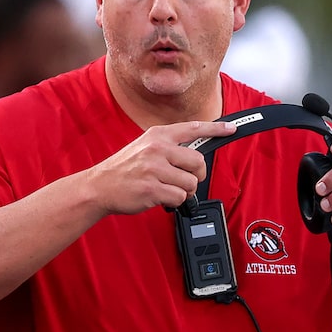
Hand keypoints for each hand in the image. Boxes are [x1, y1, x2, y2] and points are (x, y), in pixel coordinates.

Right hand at [90, 119, 236, 215]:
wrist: (99, 186)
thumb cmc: (124, 170)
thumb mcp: (144, 147)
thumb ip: (168, 148)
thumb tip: (194, 159)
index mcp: (158, 135)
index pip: (193, 128)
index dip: (216, 129)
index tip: (231, 130)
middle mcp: (157, 148)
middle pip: (198, 162)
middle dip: (196, 176)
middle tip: (184, 181)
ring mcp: (154, 168)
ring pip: (191, 184)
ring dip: (183, 192)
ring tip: (166, 190)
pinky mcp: (152, 189)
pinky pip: (180, 198)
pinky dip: (174, 203)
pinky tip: (160, 198)